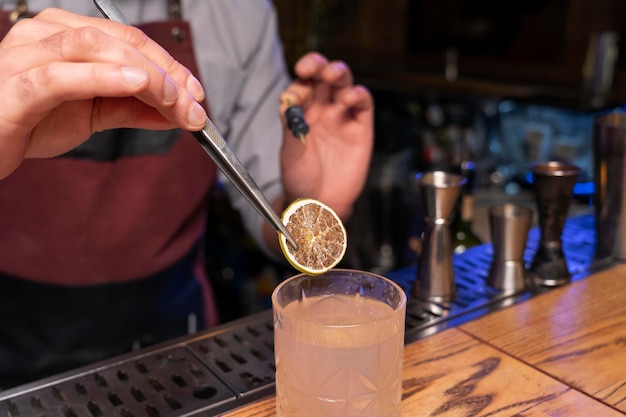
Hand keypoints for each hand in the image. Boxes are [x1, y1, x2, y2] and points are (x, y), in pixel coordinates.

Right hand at [0, 8, 206, 178]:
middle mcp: (45, 36)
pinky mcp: (14, 87)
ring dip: (143, 74)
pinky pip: (60, 75)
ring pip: (93, 48)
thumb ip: (133, 108)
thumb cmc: (30, 122)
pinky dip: (101, 77)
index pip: (129, 39)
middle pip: (118, 40)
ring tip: (172, 97)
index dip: (169, 64)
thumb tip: (179, 112)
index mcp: (65, 35)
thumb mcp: (93, 113)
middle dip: (165, 73)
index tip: (196, 92)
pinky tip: (135, 85)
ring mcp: (25, 56)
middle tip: (193, 104)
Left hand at [278, 52, 373, 219]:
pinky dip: (358, 95)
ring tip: (331, 73)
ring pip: (343, 83)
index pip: (300, 86)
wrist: (319, 203)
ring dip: (338, 72)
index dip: (298, 83)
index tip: (293, 91)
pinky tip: (349, 97)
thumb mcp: (290, 154)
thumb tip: (286, 103)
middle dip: (317, 65)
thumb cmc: (300, 180)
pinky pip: (363, 104)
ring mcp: (341, 116)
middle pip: (322, 77)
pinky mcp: (360, 127)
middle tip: (310, 67)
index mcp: (300, 113)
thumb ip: (290, 129)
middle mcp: (321, 110)